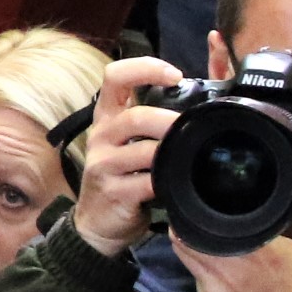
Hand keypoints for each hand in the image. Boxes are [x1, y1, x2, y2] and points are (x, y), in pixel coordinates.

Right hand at [69, 56, 184, 257]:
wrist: (97, 223)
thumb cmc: (120, 176)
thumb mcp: (126, 142)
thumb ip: (150, 122)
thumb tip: (194, 99)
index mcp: (106, 117)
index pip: (115, 77)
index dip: (145, 68)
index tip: (175, 74)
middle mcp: (100, 136)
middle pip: (134, 117)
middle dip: (169, 122)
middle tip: (192, 128)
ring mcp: (103, 165)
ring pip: (143, 150)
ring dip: (172, 151)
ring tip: (189, 154)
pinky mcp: (113, 192)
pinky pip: (147, 182)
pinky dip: (167, 180)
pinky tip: (177, 181)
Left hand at [183, 175, 291, 291]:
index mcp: (256, 251)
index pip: (205, 220)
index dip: (199, 207)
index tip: (208, 198)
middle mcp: (227, 271)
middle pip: (185, 239)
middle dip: (192, 226)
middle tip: (207, 217)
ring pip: (189, 262)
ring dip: (196, 251)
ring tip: (213, 241)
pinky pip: (199, 287)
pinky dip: (206, 277)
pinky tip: (225, 275)